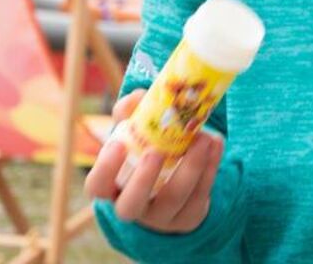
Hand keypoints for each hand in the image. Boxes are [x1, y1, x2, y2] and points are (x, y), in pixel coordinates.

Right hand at [85, 89, 223, 233]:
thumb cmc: (144, 152)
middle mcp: (134, 207)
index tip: (119, 144)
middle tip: (156, 151)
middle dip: (143, 179)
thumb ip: (131, 112)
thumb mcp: (133, 133)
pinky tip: (215, 143)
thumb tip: (140, 96)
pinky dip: (210, 167)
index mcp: (112, 187)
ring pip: (174, 198)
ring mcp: (162, 217)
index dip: (105, 169)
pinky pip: (200, 195)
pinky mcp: (189, 216)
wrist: (173, 183)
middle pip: (130, 206)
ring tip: (203, 137)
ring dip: (190, 166)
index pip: (97, 186)